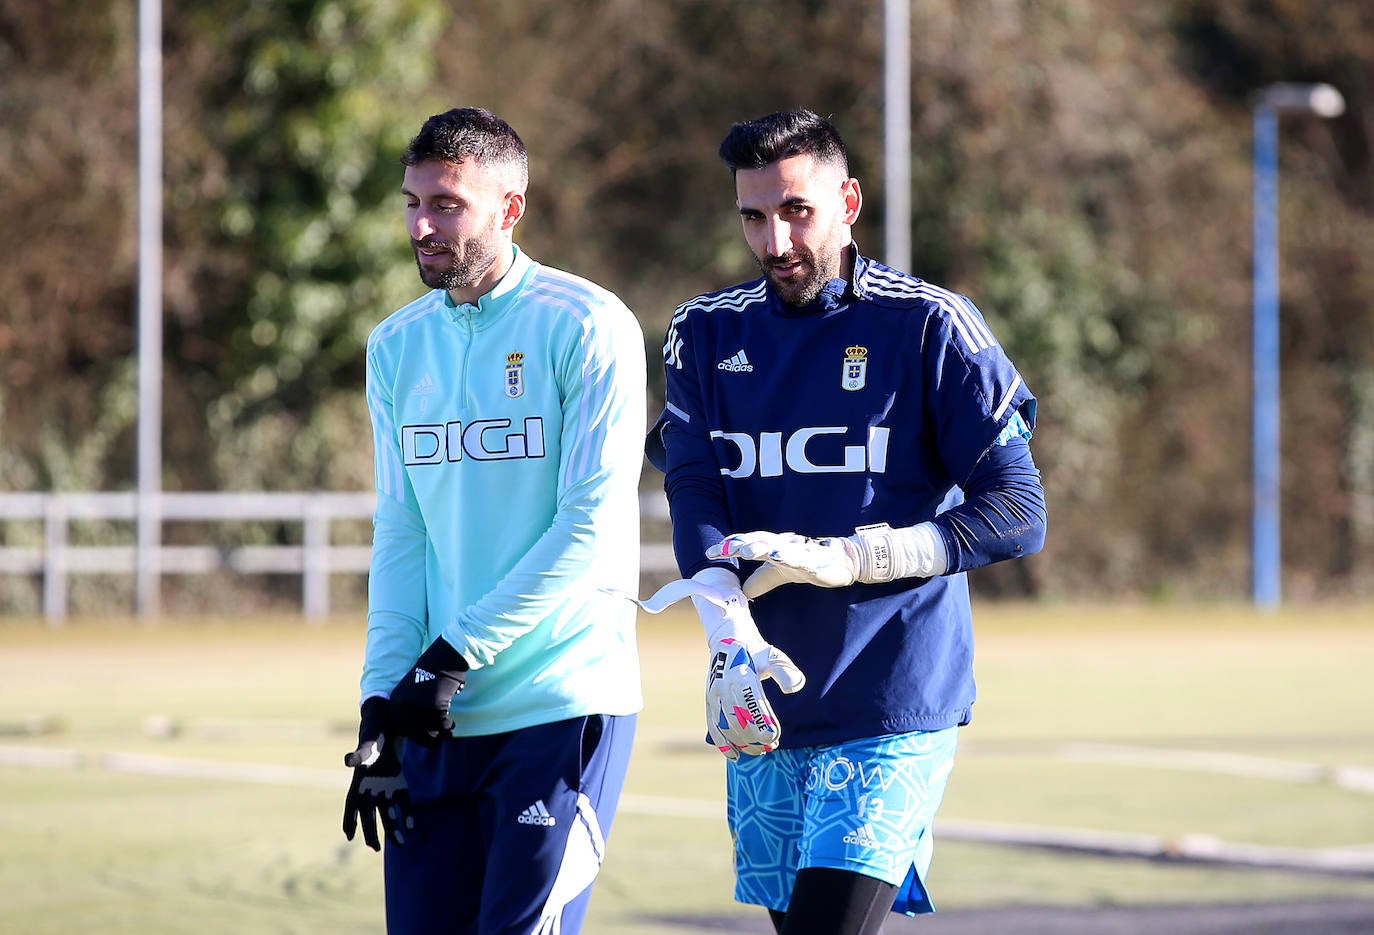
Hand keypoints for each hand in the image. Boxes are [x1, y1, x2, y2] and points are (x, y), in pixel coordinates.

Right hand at [342, 697, 411, 849]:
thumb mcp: (367, 742)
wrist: (391, 723)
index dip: (349, 820)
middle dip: (372, 831)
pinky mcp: (399, 783)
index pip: (351, 804)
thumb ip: (359, 753)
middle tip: (375, 848)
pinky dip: (407, 813)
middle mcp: (371, 787)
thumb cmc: (375, 733)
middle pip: (370, 814)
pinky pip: (403, 801)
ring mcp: (386, 786)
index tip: (349, 837)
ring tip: (400, 843)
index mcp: (359, 780)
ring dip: (392, 827)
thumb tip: (347, 761)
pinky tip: (412, 825)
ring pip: (387, 812)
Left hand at [387, 636, 468, 743]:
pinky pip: (442, 724)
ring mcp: (417, 707)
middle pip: (415, 733)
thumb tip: (417, 735)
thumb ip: (410, 713)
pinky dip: (448, 724)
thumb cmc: (431, 677)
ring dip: (440, 732)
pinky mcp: (433, 706)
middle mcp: (403, 707)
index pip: (403, 730)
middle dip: (429, 738)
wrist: (442, 660)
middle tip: (441, 739)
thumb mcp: (412, 695)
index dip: (417, 736)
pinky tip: (452, 722)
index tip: (428, 738)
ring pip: (430, 730)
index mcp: (395, 704)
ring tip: (449, 728)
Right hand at [691, 569, 804, 759]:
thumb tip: (793, 688)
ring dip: (743, 742)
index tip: (776, 736)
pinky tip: (736, 755)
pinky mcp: (708, 701)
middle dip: (755, 737)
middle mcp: (724, 685)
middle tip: (771, 745)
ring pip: (726, 727)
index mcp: (741, 674)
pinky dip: (723, 744)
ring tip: (759, 750)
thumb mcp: (772, 656)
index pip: (752, 706)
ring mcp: (713, 694)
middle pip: (739, 721)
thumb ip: (785, 671)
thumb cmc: (754, 649)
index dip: (763, 725)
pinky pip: (713, 726)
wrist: (727, 637)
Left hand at [708, 531, 859, 597]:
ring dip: (759, 546)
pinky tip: (778, 555)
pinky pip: (799, 556)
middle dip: (739, 543)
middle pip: (757, 541)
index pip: (746, 544)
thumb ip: (759, 581)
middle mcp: (780, 545)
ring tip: (744, 550)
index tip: (710, 553)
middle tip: (721, 548)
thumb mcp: (778, 574)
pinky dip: (788, 555)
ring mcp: (796, 550)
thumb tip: (741, 593)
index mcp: (771, 547)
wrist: (840, 563)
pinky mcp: (812, 559)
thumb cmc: (806, 564)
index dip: (728, 547)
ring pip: (775, 546)